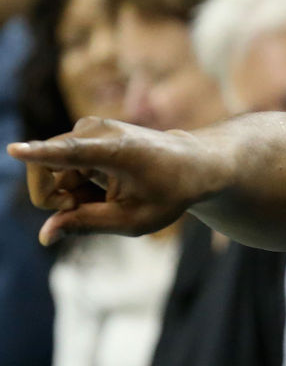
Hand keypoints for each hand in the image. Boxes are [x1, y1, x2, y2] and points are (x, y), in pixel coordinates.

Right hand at [7, 118, 223, 245]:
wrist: (190, 164)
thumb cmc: (167, 193)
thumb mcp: (132, 220)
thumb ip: (86, 224)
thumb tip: (45, 236)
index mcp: (114, 152)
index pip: (70, 154)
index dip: (39, 155)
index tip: (14, 150)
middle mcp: (94, 131)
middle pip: (43, 173)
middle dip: (55, 201)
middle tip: (88, 210)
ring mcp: (85, 129)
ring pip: (48, 173)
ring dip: (69, 195)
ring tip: (107, 196)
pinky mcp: (81, 133)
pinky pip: (58, 167)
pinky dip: (74, 186)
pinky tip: (103, 187)